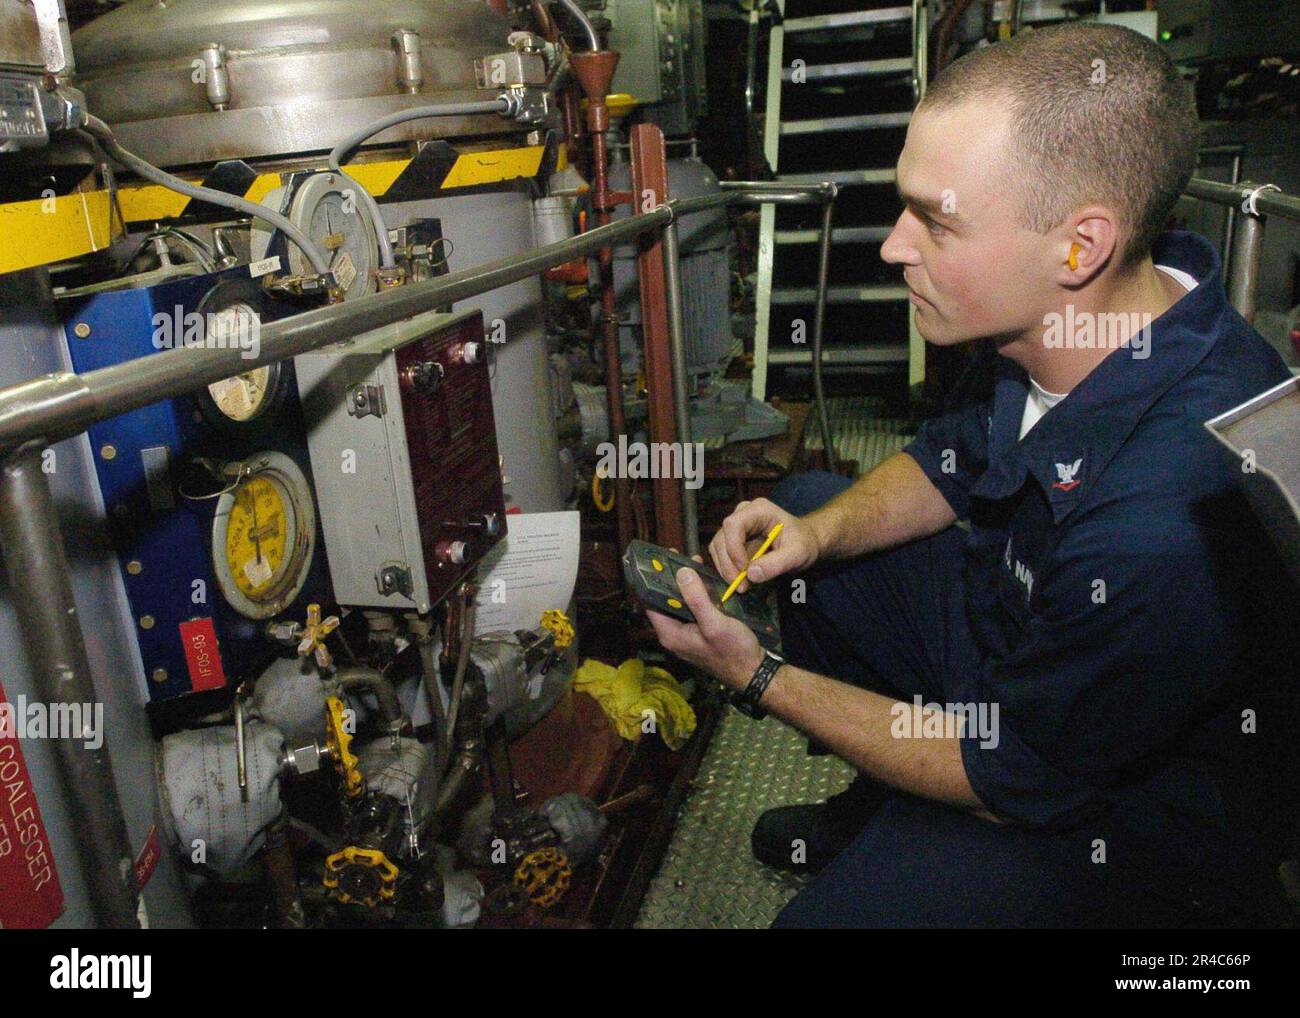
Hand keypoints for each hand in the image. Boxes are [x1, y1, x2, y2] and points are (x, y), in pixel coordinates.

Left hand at [646, 566, 764, 690]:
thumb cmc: (734, 652)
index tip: (656, 560)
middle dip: (670, 579)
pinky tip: (705, 580)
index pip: (650, 603)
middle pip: (664, 601)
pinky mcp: (699, 632)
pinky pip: (692, 609)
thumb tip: (681, 573)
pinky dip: (697, 594)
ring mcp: (686, 633)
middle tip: (677, 557)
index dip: (651, 580)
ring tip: (693, 563)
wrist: (753, 672)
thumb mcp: (715, 624)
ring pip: (680, 603)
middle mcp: (674, 634)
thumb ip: (697, 599)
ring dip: (686, 585)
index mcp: (670, 634)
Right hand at [709, 498, 818, 593]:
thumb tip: (751, 574)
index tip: (745, 570)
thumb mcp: (797, 554)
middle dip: (728, 564)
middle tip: (741, 586)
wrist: (805, 543)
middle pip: (721, 538)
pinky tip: (741, 580)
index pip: (733, 525)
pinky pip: (722, 555)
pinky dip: (727, 569)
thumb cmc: (804, 543)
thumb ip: (777, 563)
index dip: (734, 549)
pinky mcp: (734, 540)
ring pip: (717, 547)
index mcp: (758, 510)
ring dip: (725, 569)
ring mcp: (736, 527)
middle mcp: (743, 514)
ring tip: (742, 586)